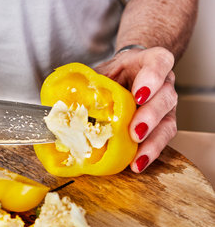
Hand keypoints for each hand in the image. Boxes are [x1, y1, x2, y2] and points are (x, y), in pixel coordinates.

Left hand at [96, 47, 177, 172]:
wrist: (130, 74)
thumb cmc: (117, 73)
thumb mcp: (103, 71)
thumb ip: (89, 83)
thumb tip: (57, 104)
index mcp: (149, 62)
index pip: (159, 62)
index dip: (152, 79)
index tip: (138, 95)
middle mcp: (163, 84)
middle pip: (165, 97)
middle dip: (150, 116)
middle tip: (134, 132)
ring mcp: (166, 106)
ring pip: (168, 122)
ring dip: (153, 142)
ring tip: (137, 157)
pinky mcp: (163, 125)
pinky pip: (162, 140)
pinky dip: (149, 153)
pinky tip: (137, 163)